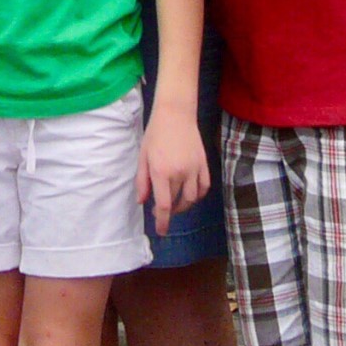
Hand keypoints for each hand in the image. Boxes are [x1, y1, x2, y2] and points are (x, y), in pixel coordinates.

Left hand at [135, 99, 208, 234]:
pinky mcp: (204, 164)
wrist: (176, 114)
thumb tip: (142, 202)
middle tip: (161, 210)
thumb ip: (142, 181)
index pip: (164, 205)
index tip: (161, 231)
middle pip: (177, 203)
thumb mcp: (143, 156)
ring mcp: (194, 169)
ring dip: (183, 206)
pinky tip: (190, 195)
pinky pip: (204, 187)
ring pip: (192, 198)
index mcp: (161, 172)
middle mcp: (179, 173)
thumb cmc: (155, 134)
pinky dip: (198, 196)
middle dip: (169, 211)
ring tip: (175, 204)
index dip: (162, 222)